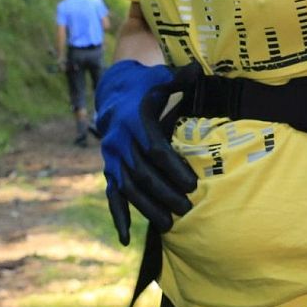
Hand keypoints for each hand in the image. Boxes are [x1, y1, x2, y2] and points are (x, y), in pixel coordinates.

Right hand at [94, 59, 197, 244]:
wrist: (114, 92)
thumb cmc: (147, 86)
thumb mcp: (162, 76)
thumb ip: (180, 77)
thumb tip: (197, 68)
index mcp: (134, 120)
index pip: (155, 149)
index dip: (173, 168)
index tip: (193, 184)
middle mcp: (119, 140)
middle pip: (142, 173)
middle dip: (164, 193)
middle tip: (187, 209)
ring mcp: (111, 157)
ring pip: (128, 188)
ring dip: (147, 208)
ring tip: (169, 225)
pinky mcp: (109, 168)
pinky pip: (111, 195)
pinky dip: (119, 216)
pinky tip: (127, 237)